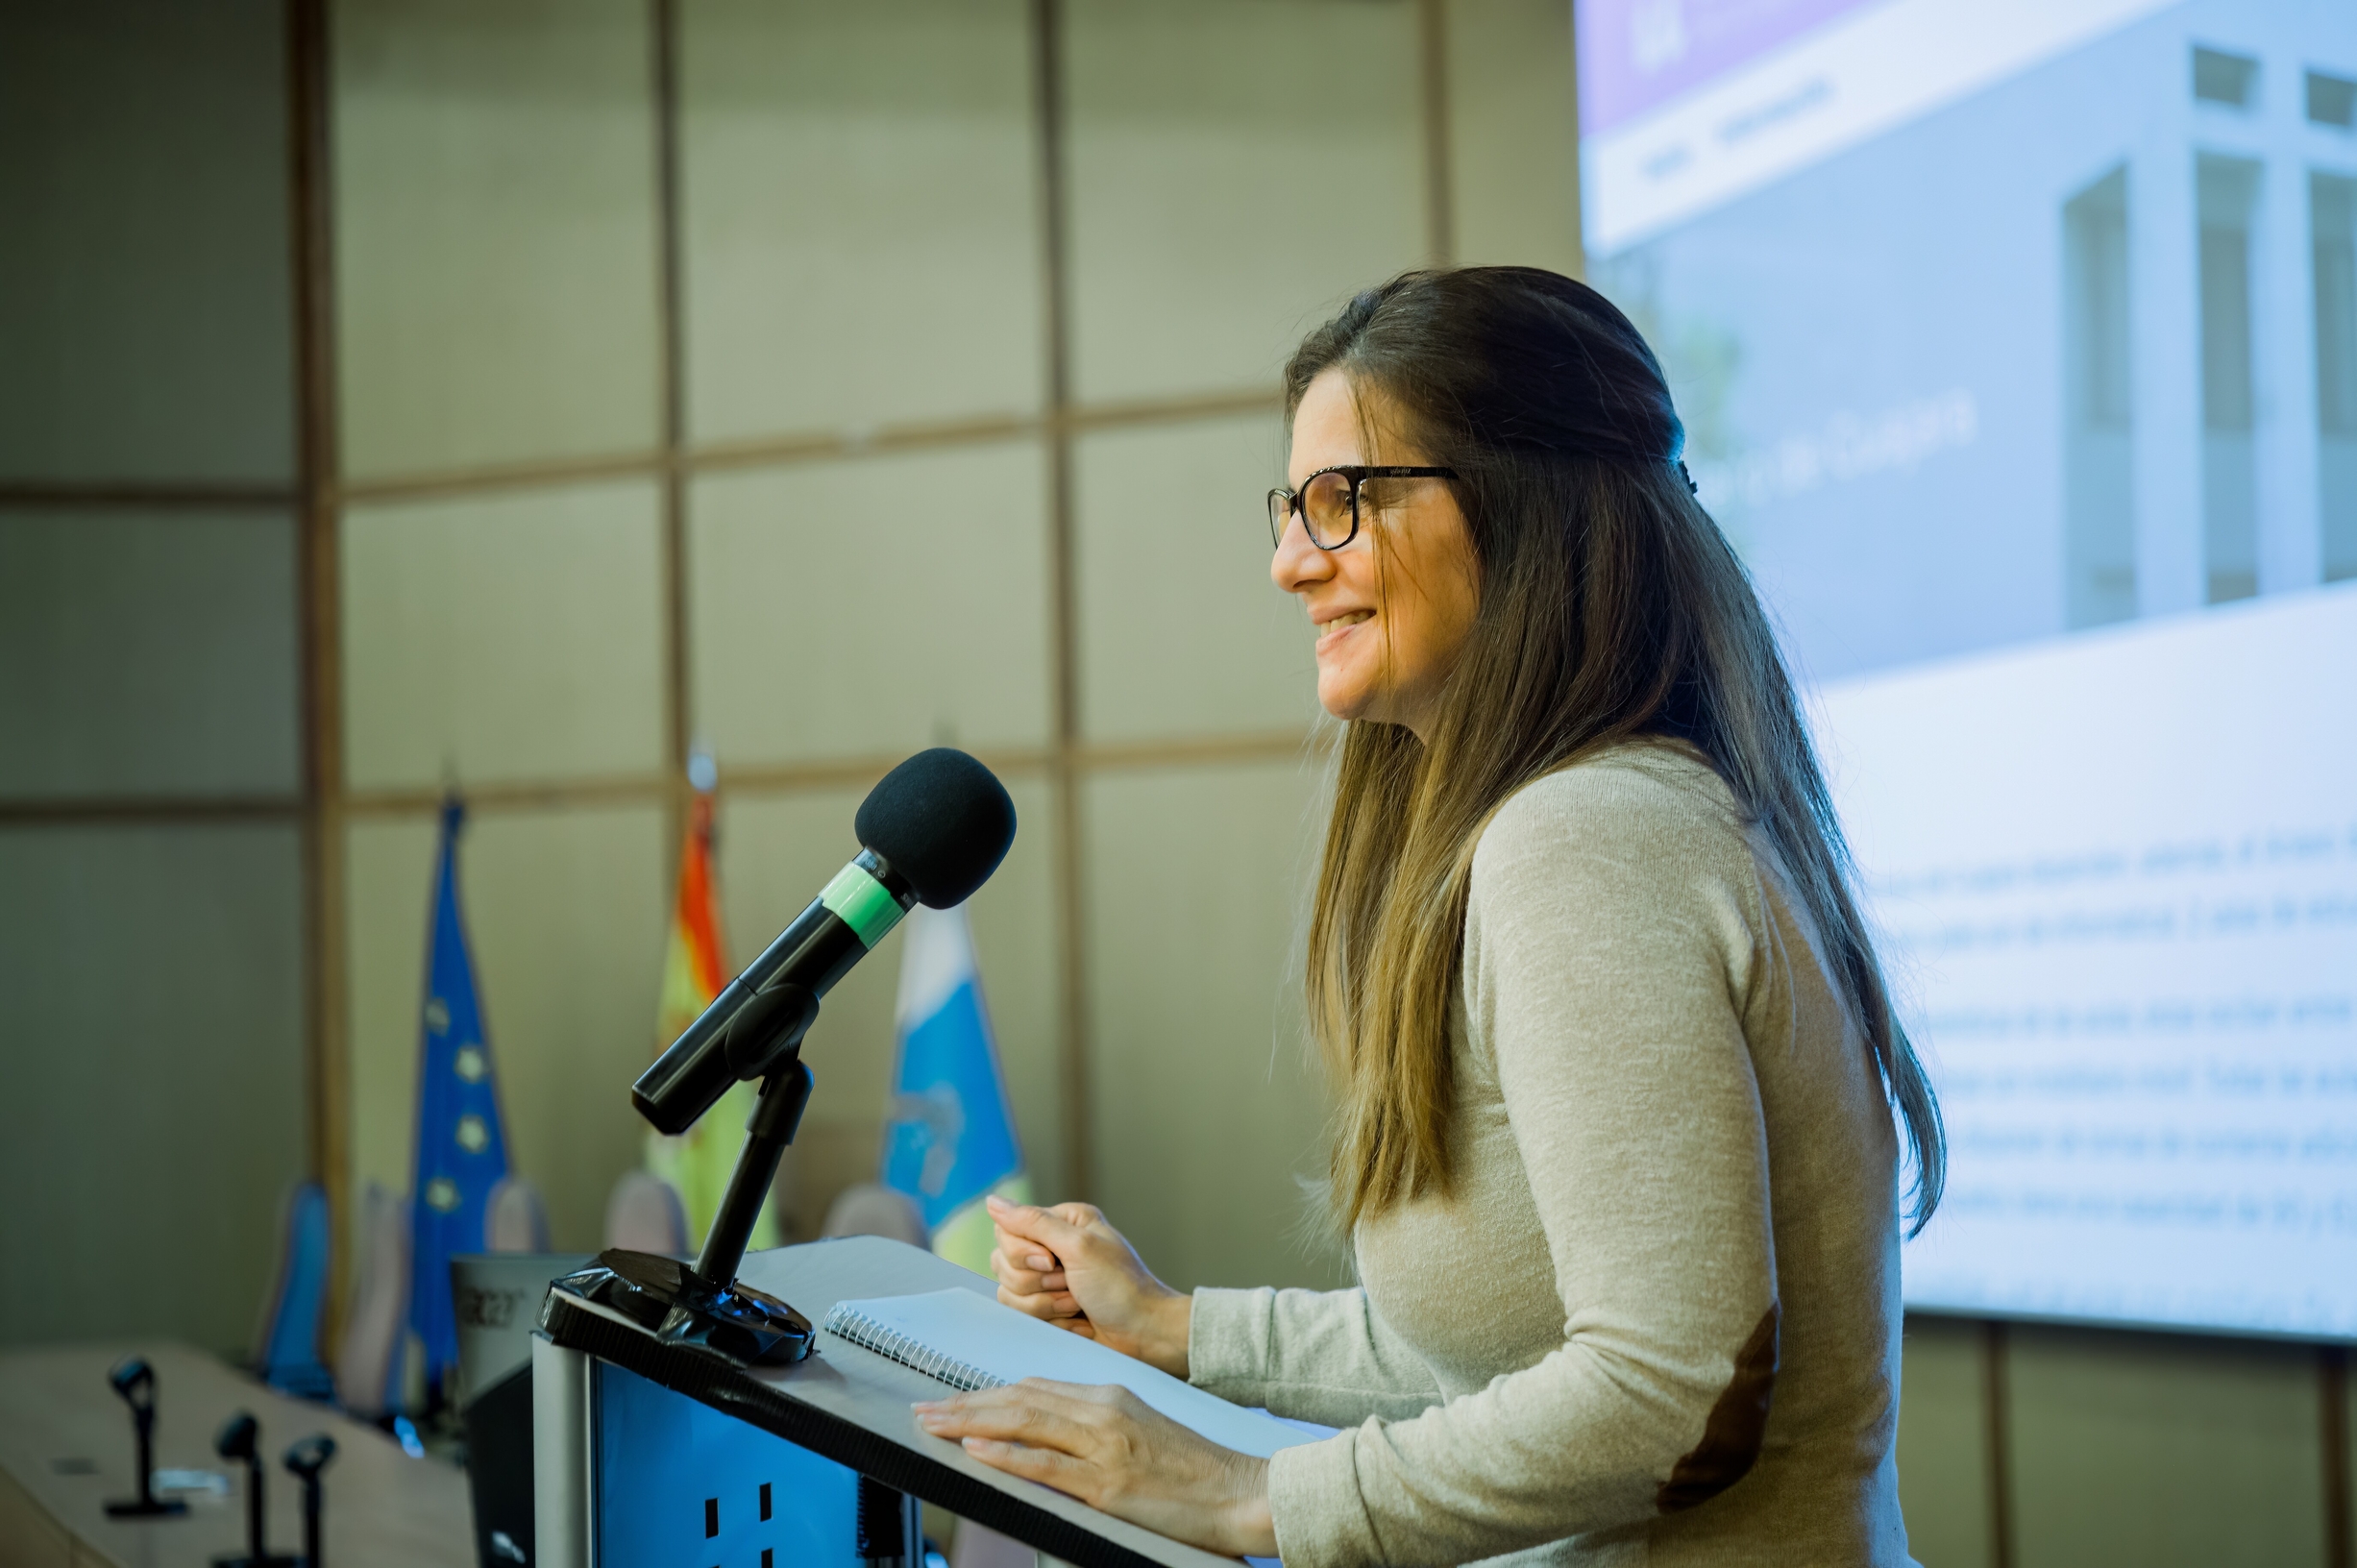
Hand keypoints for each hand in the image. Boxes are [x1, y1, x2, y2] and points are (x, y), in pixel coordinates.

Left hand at [915, 1380, 1274, 1557]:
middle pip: (1019, 1399)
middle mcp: (1103, 1412)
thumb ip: (1098, 1427)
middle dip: (965, 1404)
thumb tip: (1048, 1435)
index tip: (953, 1400)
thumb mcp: (1142, 1433)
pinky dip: (1005, 1454)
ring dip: (970, 1423)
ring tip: (933, 1423)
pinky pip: (1045, 1464)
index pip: (1035, 1389)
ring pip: (1024, 1423)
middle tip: (924, 1408)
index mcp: (1111, 1396)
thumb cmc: (1195, 1471)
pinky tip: (975, 1449)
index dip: (987, 1394)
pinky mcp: (1108, 1484)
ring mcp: (1104, 1447)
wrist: (1240, 1492)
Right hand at [987, 1196, 1190, 1376]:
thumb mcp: (1079, 1247)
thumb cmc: (1121, 1288)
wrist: (1142, 1333)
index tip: (1054, 1261)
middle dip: (1037, 1282)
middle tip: (1071, 1284)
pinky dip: (1050, 1319)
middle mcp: (1052, 1246)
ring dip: (1046, 1304)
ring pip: (1009, 1291)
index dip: (1023, 1252)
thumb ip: (1034, 1222)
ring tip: (1077, 1304)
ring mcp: (1048, 1279)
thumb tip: (993, 1202)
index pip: (1008, 1229)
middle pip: (1004, 1262)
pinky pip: (1022, 1313)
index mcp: (1062, 1222)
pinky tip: (1075, 1319)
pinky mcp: (1046, 1306)